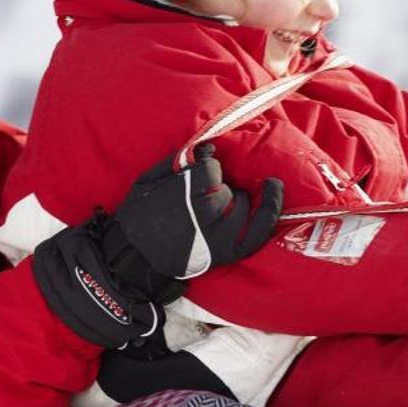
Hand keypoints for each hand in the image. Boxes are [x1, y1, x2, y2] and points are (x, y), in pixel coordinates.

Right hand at [114, 144, 285, 280]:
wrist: (134, 258)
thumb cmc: (138, 216)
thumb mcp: (147, 181)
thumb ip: (176, 161)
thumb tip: (207, 147)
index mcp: (185, 194)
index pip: (211, 168)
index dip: (205, 167)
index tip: (199, 169)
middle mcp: (207, 214)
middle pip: (227, 187)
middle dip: (217, 185)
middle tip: (203, 194)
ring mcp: (222, 235)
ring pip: (242, 202)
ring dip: (234, 199)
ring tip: (224, 201)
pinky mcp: (230, 252)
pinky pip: (260, 230)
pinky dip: (270, 210)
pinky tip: (273, 191)